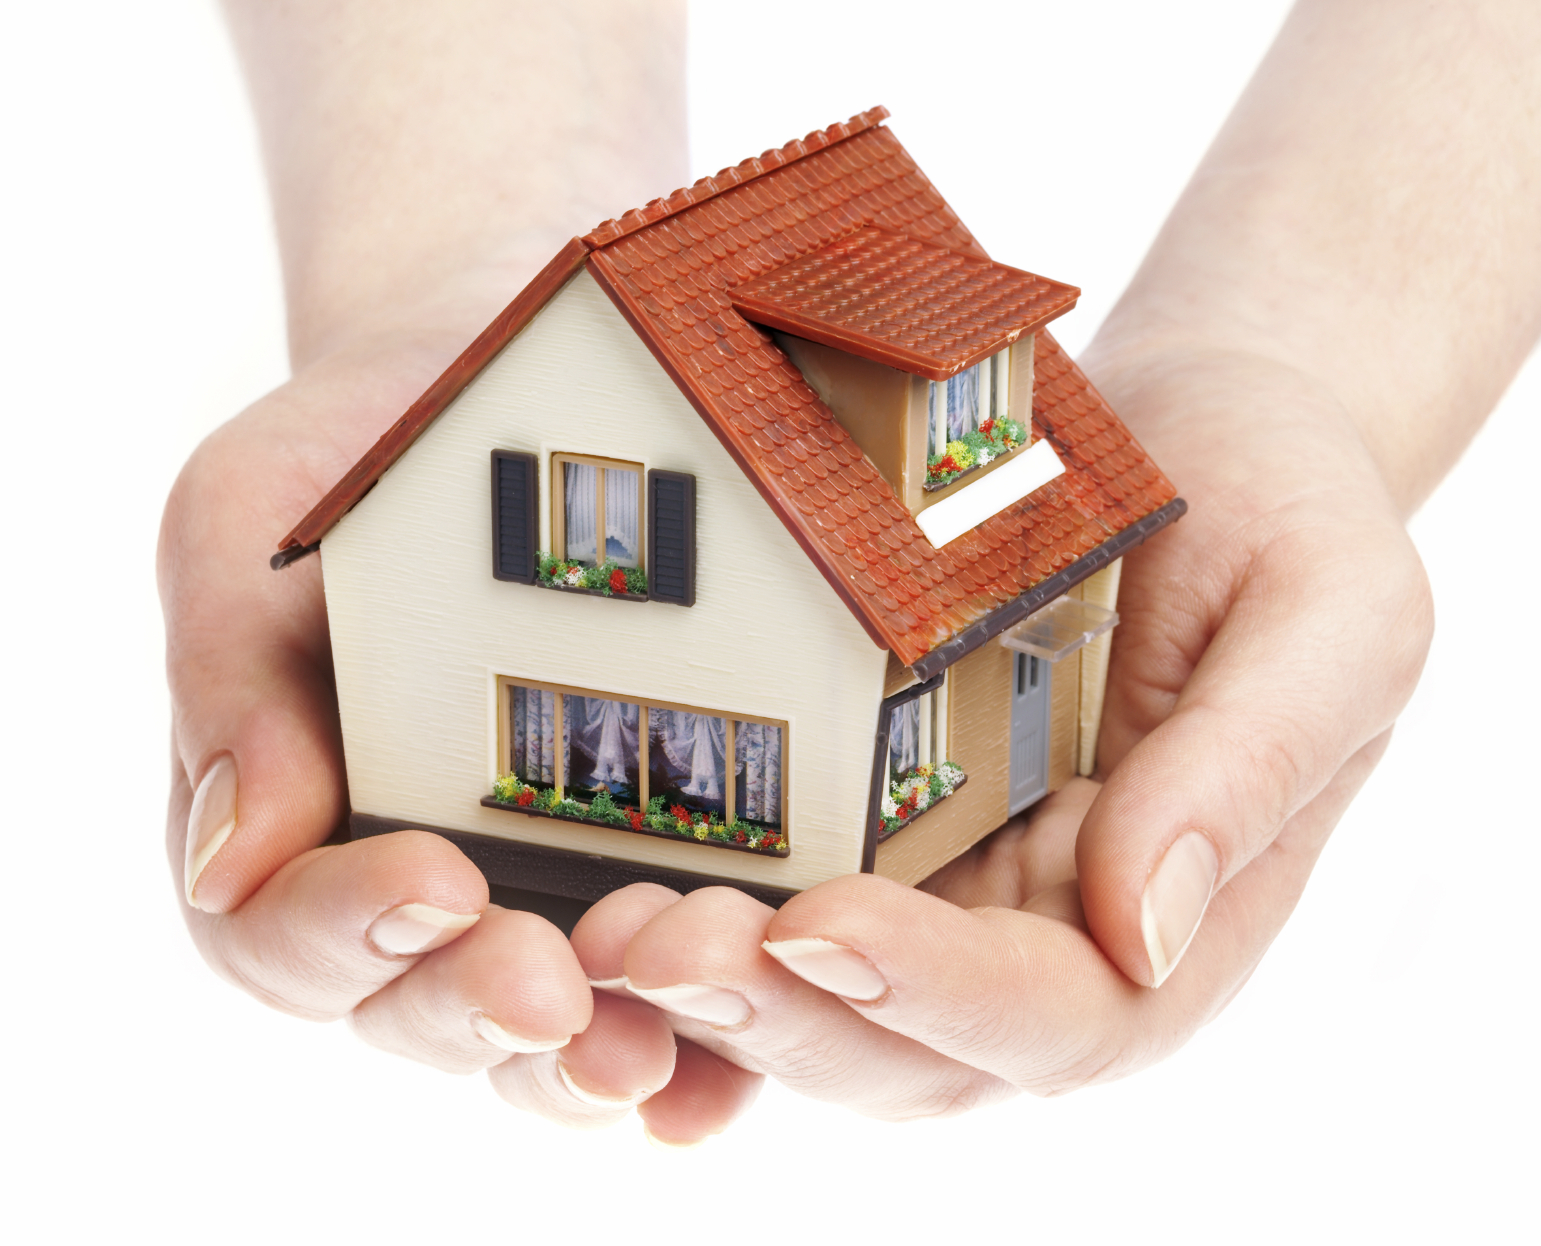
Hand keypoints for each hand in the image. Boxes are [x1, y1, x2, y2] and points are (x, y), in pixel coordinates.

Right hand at [159, 335, 762, 1133]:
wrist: (493, 399)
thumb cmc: (350, 461)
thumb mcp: (246, 529)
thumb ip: (226, 679)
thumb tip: (228, 865)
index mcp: (285, 829)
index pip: (281, 934)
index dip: (346, 929)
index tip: (433, 879)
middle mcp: (408, 897)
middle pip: (422, 1012)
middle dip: (482, 1007)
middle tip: (550, 987)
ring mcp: (534, 900)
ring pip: (550, 1034)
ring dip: (596, 1050)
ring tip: (655, 1036)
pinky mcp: (649, 881)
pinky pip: (671, 997)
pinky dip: (699, 1049)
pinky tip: (728, 1061)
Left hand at [571, 342, 1432, 1125]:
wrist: (1199, 438)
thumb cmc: (1283, 516)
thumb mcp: (1330, 617)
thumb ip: (1251, 769)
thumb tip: (1143, 931)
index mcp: (1172, 919)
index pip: (1059, 1014)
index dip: (940, 993)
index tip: (824, 929)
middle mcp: (1044, 934)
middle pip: (908, 1045)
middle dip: (782, 1014)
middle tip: (657, 946)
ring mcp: (945, 890)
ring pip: (818, 1004)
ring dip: (708, 990)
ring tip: (604, 926)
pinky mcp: (868, 825)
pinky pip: (772, 908)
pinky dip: (693, 922)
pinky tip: (599, 887)